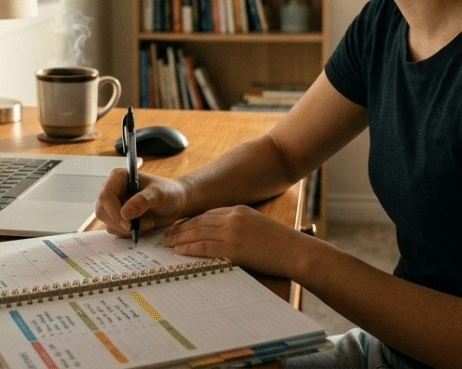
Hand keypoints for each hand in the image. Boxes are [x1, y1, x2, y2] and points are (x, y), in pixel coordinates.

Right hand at [95, 169, 187, 236]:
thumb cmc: (168, 192)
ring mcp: (113, 204)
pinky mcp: (117, 217)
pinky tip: (143, 225)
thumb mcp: (158, 194)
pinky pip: (115, 230)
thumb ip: (142, 201)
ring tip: (146, 223)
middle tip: (137, 227)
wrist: (174, 203)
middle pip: (102, 211)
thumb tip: (124, 213)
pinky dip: (128, 233)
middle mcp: (112, 190)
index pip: (105, 196)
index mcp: (118, 177)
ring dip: (126, 229)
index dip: (114, 212)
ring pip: (107, 223)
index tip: (129, 223)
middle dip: (119, 223)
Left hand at [162, 205, 311, 278]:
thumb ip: (239, 227)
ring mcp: (233, 232)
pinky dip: (190, 248)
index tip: (179, 226)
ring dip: (180, 238)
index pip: (208, 214)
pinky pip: (206, 247)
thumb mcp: (258, 226)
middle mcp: (233, 218)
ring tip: (167, 243)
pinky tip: (179, 250)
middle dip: (181, 228)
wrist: (295, 251)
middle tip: (166, 234)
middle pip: (199, 221)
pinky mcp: (234, 248)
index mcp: (239, 210)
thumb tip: (223, 237)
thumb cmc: (280, 243)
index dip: (191, 220)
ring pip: (199, 233)